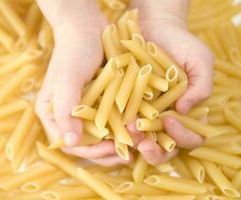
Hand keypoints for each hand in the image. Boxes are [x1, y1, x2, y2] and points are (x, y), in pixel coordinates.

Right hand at [35, 0, 136, 165]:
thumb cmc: (74, 51)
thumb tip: (71, 143)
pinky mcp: (101, 102)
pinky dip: (125, 127)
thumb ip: (66, 110)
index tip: (111, 148)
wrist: (88, 27)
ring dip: (120, 142)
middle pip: (88, 145)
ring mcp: (86, 110)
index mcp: (52, 114)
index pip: (69, 145)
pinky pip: (113, 122)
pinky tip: (139, 128)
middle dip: (108, 151)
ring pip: (102, 137)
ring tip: (138, 142)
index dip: (90, 152)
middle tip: (130, 150)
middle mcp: (68, 116)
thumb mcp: (68, 79)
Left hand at [131, 0, 213, 164]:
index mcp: (188, 113)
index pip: (191, 137)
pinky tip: (114, 128)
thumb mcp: (199, 61)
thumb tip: (184, 111)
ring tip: (127, 132)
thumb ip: (201, 87)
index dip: (182, 136)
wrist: (154, 29)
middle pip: (166, 148)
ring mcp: (146, 116)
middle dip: (155, 150)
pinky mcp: (127, 108)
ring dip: (135, 143)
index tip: (169, 119)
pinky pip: (123, 125)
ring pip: (143, 142)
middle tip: (143, 142)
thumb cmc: (181, 44)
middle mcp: (167, 120)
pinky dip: (119, 131)